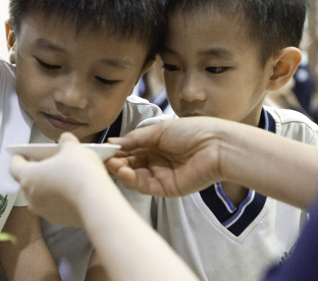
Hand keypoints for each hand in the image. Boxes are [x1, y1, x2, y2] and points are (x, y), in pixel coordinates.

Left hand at [10, 132, 110, 226]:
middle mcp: (31, 197)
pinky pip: (56, 206)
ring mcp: (44, 212)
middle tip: (52, 163)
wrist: (97, 203)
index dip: (19, 158)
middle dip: (39, 172)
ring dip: (50, 187)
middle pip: (30, 181)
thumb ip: (66, 142)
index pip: (15, 166)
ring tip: (66, 177)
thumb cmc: (80, 172)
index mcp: (29, 176)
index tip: (23, 154)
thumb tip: (65, 141)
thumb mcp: (73, 148)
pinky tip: (76, 192)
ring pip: (43, 196)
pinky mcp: (59, 221)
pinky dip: (62, 199)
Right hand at [106, 117, 224, 196]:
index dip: (116, 151)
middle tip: (102, 160)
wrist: (217, 146)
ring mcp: (161, 175)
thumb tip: (113, 142)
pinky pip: (145, 187)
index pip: (129, 150)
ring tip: (111, 166)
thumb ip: (135, 138)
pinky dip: (133, 181)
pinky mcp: (167, 189)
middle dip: (115, 162)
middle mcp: (156, 160)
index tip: (100, 150)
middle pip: (130, 164)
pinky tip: (124, 173)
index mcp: (154, 144)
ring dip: (121, 172)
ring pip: (135, 177)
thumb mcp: (159, 130)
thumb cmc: (192, 132)